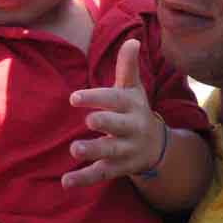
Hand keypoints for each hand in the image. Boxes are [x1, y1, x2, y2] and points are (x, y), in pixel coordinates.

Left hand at [62, 39, 165, 187]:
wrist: (157, 146)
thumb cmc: (135, 110)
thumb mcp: (133, 89)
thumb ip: (128, 66)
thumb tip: (133, 40)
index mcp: (131, 105)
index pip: (114, 99)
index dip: (96, 97)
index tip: (74, 97)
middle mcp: (132, 127)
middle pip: (118, 126)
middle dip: (105, 123)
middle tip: (88, 121)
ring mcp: (127, 149)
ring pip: (110, 151)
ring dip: (93, 151)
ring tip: (75, 149)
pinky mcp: (120, 168)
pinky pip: (102, 174)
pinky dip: (84, 179)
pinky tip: (66, 182)